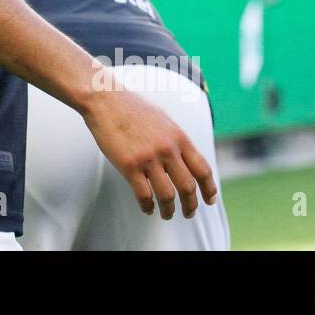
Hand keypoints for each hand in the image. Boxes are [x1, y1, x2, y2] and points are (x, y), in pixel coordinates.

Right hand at [80, 77, 217, 219]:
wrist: (105, 99)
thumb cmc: (132, 107)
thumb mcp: (163, 120)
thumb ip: (176, 140)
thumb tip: (186, 159)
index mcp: (179, 137)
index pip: (202, 169)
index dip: (209, 188)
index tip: (209, 200)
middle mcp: (167, 149)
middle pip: (188, 187)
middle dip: (191, 205)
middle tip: (189, 213)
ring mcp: (148, 158)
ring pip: (167, 196)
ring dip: (169, 210)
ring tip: (167, 214)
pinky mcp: (129, 165)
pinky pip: (143, 195)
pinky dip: (147, 206)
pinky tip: (147, 209)